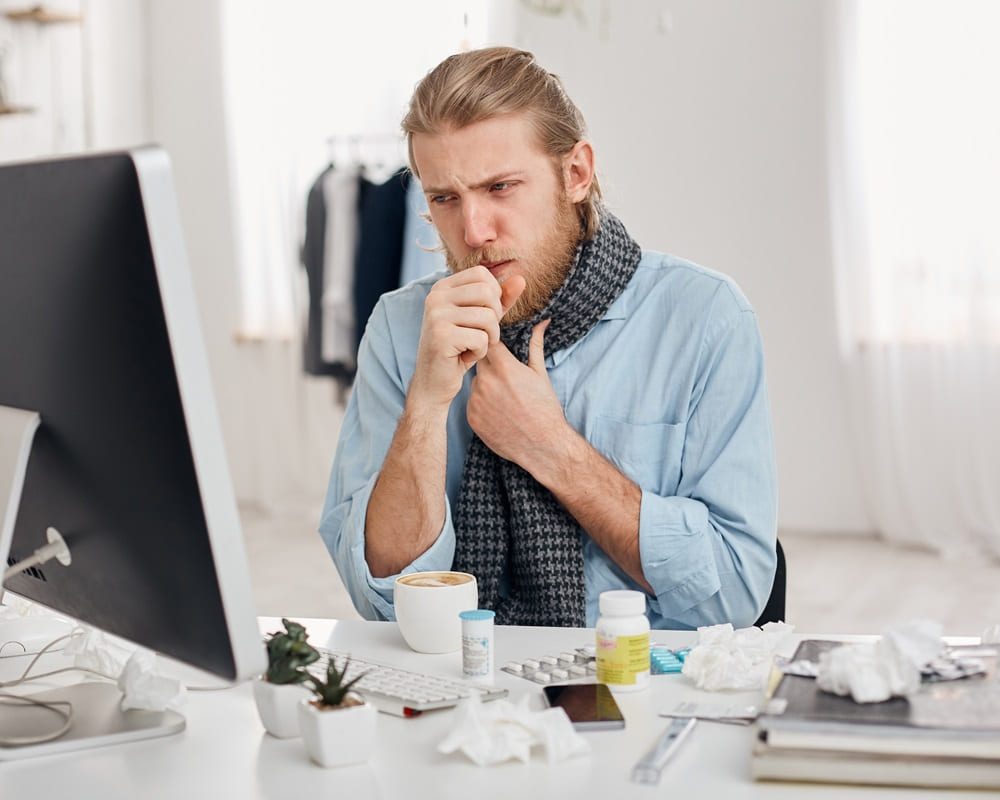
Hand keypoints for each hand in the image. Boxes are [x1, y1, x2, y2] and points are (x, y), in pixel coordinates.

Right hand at [408, 267, 525, 410]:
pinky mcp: (441, 336)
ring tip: (473, 346)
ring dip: (489, 337)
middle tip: (482, 334)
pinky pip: (481, 338)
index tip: (484, 315)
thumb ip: (500, 299)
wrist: (433, 382)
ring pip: (488, 317)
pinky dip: (480, 351)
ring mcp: (436, 316)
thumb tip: (521, 279)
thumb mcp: (481, 320)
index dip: (494, 295)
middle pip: (487, 293)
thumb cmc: (459, 349)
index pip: (481, 274)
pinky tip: (464, 356)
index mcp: (442, 287)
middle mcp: (435, 297)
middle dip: (494, 317)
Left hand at [467, 319, 571, 475]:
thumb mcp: (541, 374)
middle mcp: (486, 382)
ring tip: (504, 398)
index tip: (499, 347)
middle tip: (505, 377)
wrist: (542, 445)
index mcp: (504, 367)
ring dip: (485, 385)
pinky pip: (471, 402)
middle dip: (490, 365)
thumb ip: (535, 345)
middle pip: (480, 362)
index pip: (488, 343)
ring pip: (475, 383)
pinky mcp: (471, 418)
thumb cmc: (545, 409)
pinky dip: (481, 404)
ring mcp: (476, 401)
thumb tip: (542, 322)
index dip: (493, 344)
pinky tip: (497, 412)